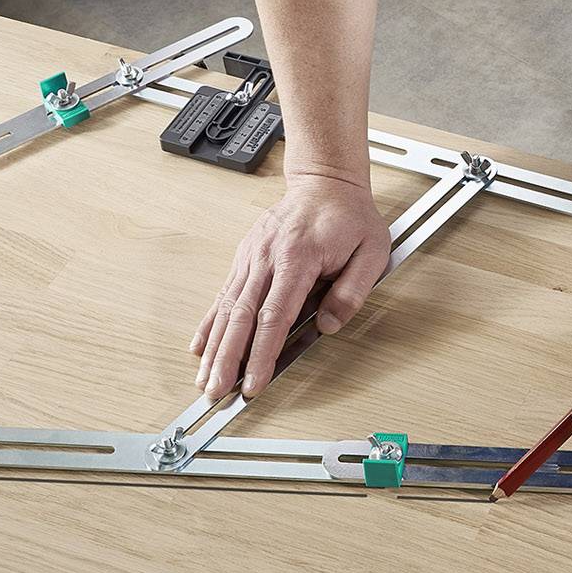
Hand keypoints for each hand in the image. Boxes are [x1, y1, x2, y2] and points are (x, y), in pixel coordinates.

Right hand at [191, 170, 388, 399]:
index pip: (275, 315)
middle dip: (226, 358)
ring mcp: (252, 256)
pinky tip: (200, 345)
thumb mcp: (371, 252)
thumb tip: (329, 325)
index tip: (253, 382)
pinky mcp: (246, 257)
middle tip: (216, 390)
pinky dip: (210, 322)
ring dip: (214, 346)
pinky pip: (224, 293)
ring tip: (204, 378)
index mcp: (299, 257)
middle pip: (241, 316)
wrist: (326, 182)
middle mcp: (268, 257)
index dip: (261, 353)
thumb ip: (351, 292)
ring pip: (227, 307)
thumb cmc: (349, 216)